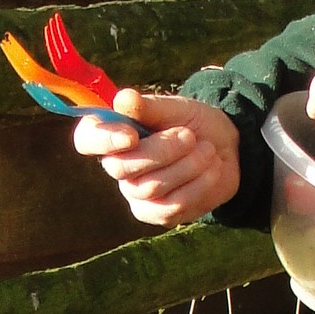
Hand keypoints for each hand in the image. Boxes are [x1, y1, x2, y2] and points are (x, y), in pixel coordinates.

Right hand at [74, 92, 240, 227]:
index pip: (86, 139)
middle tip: (190, 136)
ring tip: (207, 150)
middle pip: (122, 168)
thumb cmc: (194, 124)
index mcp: (114, 134)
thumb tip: (122, 99)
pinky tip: (211, 168)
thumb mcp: (176, 108)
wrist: (228, 149)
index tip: (131, 135)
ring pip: (151, 187)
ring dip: (187, 165)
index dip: (102, 139)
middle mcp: (118, 166)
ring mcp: (136, 194)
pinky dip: (199, 183)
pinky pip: (172, 205)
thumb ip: (149, 107)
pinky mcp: (158, 214)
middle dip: (162, 151)